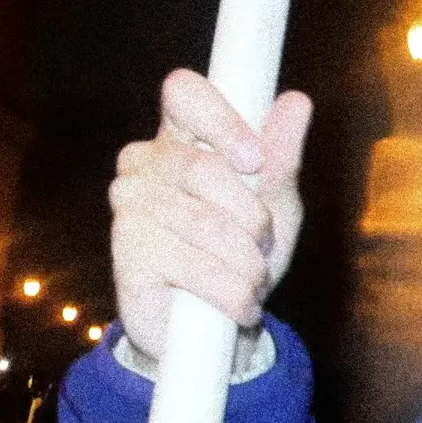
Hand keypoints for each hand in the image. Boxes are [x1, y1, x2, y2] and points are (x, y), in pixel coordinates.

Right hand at [110, 69, 311, 362]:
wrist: (219, 329)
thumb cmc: (244, 254)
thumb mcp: (276, 205)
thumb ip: (282, 158)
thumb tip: (296, 102)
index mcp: (180, 135)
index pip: (184, 93)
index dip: (221, 120)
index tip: (255, 159)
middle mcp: (144, 161)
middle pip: (203, 168)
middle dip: (252, 217)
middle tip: (263, 245)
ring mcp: (129, 205)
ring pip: (205, 223)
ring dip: (247, 263)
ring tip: (253, 281)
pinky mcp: (125, 252)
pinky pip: (193, 265)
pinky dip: (231, 291)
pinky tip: (238, 305)